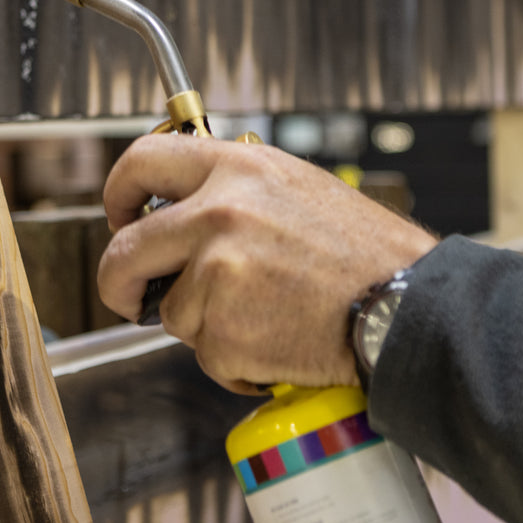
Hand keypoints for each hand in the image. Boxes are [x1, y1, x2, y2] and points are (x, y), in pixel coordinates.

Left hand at [98, 134, 438, 393]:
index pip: (141, 162)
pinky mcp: (224, 330)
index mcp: (237, 168)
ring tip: (266, 314)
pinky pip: (205, 353)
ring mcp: (217, 273)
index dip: (118, 194)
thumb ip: (236, 189)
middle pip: (125, 251)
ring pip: (173, 311)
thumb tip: (181, 208)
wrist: (404, 308)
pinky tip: (277, 339)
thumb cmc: (364, 254)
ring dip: (206, 323)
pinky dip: (234, 359)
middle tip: (130, 297)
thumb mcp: (297, 188)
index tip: (119, 218)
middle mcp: (218, 213)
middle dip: (120, 283)